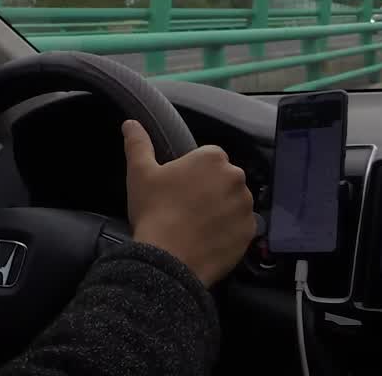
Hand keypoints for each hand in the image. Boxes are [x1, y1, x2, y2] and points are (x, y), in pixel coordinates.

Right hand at [122, 120, 254, 285]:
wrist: (168, 258)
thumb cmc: (154, 211)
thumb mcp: (140, 174)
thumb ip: (138, 144)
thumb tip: (130, 123)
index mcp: (213, 158)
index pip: (208, 160)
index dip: (192, 175)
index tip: (179, 190)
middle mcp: (236, 177)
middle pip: (223, 180)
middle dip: (209, 191)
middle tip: (186, 209)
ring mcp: (246, 205)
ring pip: (234, 202)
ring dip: (221, 210)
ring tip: (196, 226)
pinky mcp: (250, 230)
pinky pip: (241, 226)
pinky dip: (229, 231)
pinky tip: (208, 239)